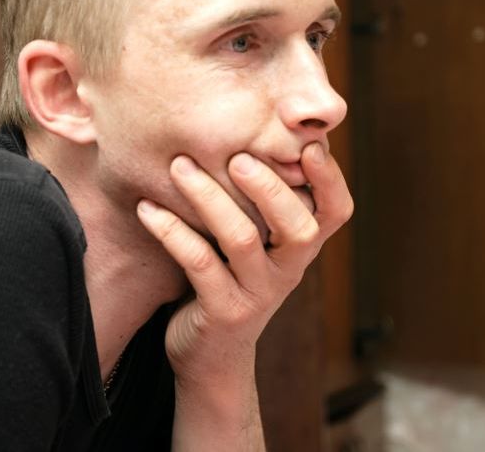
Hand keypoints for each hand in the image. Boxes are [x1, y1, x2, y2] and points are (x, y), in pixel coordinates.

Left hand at [135, 142, 353, 383]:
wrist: (212, 355)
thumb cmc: (231, 278)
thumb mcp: (257, 242)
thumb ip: (261, 200)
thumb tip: (248, 129)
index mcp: (302, 247)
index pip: (336, 210)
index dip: (330, 178)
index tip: (309, 145)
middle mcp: (289, 270)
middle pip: (298, 226)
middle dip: (269, 186)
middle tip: (237, 155)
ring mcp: (258, 293)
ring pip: (242, 240)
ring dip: (209, 198)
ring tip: (180, 166)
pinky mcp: (224, 312)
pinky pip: (199, 264)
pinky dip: (172, 231)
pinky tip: (147, 208)